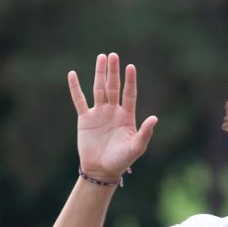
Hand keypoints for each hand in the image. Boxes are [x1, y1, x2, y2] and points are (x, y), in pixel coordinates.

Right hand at [67, 51, 157, 179]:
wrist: (102, 170)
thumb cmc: (121, 161)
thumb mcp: (136, 147)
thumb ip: (145, 133)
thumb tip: (154, 118)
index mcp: (126, 116)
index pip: (129, 94)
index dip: (130, 81)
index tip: (130, 67)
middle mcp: (113, 111)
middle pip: (113, 87)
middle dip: (113, 72)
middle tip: (113, 55)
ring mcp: (98, 113)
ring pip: (98, 89)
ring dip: (100, 74)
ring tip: (101, 58)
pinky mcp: (85, 119)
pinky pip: (79, 101)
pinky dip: (75, 88)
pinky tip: (73, 74)